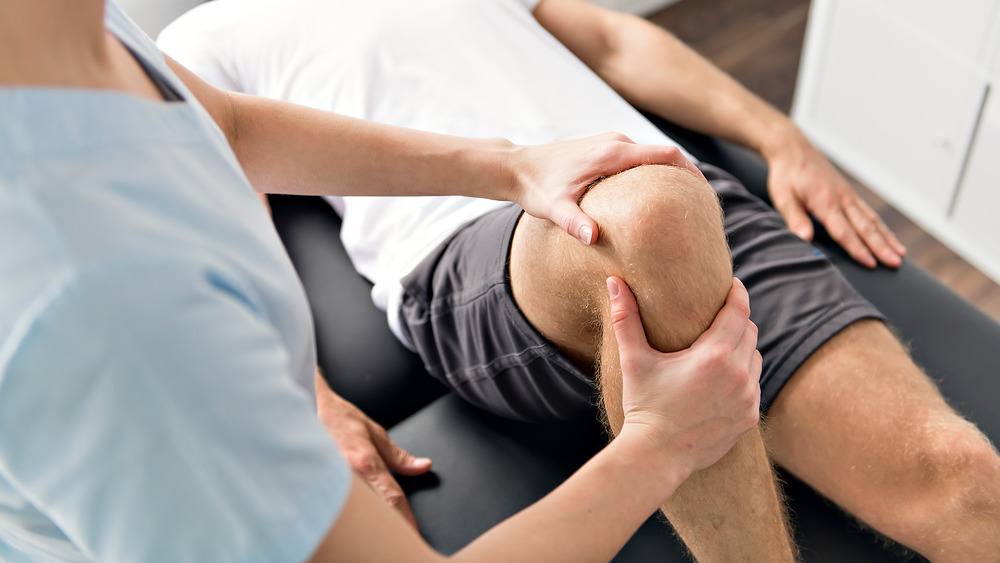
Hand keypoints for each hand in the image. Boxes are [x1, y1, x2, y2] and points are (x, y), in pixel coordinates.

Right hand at [314, 370, 430, 527]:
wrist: (306, 409)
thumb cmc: (338, 419)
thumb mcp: (374, 433)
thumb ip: (398, 456)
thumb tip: (422, 467)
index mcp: (365, 462)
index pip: (391, 496)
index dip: (405, 517)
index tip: (413, 531)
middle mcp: (348, 475)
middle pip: (374, 510)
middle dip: (386, 521)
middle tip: (396, 529)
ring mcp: (331, 482)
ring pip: (355, 511)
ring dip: (366, 517)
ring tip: (372, 523)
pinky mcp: (318, 485)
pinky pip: (336, 505)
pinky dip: (346, 510)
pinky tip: (347, 512)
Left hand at [510, 132, 702, 244]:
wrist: (516, 167)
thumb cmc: (535, 187)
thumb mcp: (553, 208)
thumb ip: (574, 223)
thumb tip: (595, 239)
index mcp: (612, 152)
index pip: (666, 155)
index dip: (692, 172)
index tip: (708, 195)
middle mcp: (616, 142)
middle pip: (666, 155)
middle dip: (687, 178)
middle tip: (704, 207)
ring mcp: (611, 143)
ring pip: (652, 157)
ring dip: (671, 176)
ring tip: (686, 205)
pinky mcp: (605, 150)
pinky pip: (639, 160)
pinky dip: (654, 175)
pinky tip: (657, 200)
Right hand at [608, 276, 760, 475]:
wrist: (656, 456)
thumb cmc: (643, 405)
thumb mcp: (633, 360)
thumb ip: (625, 318)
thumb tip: (613, 281)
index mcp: (713, 356)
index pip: (738, 312)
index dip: (737, 293)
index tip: (732, 284)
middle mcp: (738, 375)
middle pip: (750, 332)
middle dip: (738, 320)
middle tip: (721, 315)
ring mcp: (748, 398)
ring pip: (756, 359)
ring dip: (743, 349)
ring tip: (723, 347)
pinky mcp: (750, 418)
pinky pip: (755, 386)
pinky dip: (744, 377)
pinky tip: (725, 379)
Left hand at [765, 131, 905, 268]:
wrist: (793, 149)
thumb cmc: (786, 175)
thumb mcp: (783, 198)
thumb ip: (795, 219)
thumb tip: (804, 239)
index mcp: (825, 201)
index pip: (844, 231)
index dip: (857, 249)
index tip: (871, 264)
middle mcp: (842, 198)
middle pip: (865, 227)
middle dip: (881, 247)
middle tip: (896, 264)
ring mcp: (848, 195)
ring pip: (872, 220)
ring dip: (887, 238)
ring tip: (900, 255)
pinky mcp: (849, 193)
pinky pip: (869, 212)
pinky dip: (881, 227)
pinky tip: (888, 237)